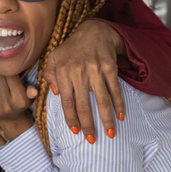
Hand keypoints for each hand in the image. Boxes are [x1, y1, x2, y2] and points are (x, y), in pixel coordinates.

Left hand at [0, 75, 36, 140]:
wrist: (12, 121)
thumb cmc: (20, 104)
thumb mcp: (29, 97)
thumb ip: (31, 90)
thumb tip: (34, 90)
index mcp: (20, 99)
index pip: (10, 75)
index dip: (9, 73)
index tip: (9, 77)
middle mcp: (7, 104)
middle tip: (2, 82)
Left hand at [44, 19, 125, 142]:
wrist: (94, 31)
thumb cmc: (72, 48)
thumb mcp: (54, 57)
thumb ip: (50, 74)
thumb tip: (56, 93)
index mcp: (63, 71)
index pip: (67, 101)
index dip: (71, 118)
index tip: (76, 130)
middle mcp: (79, 72)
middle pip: (84, 104)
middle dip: (88, 125)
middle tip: (92, 140)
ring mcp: (95, 70)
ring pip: (102, 100)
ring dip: (107, 119)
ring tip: (110, 134)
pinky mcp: (110, 68)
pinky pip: (115, 90)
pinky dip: (119, 105)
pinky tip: (121, 116)